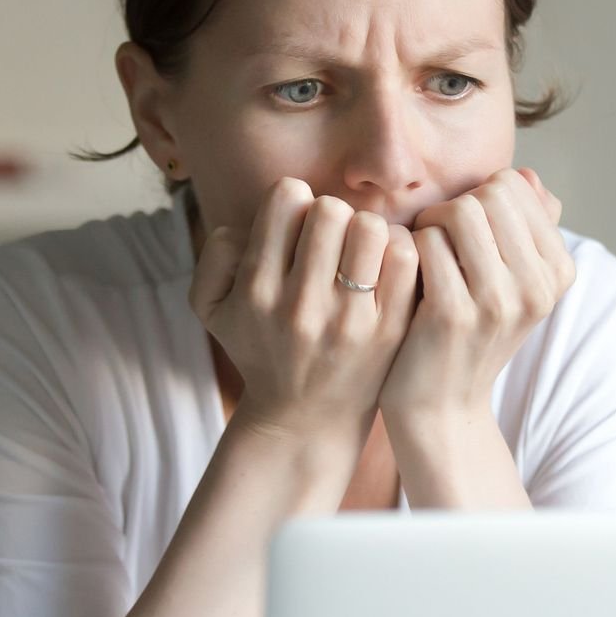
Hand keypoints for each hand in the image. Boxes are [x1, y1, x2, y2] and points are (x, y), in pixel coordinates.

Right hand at [188, 177, 419, 441]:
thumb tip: (251, 224)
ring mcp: (349, 320)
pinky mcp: (388, 331)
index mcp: (257, 290)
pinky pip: (404, 259)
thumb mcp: (212, 308)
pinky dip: (397, 250)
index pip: (287, 198)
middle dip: (331, 215)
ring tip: (358, 254)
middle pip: (331, 209)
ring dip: (365, 232)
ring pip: (370, 228)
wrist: (305, 419)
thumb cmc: (260, 349)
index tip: (298, 227)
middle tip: (332, 241)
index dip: (294, 202)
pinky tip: (384, 267)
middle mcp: (301, 305)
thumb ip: (215, 254)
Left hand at [377, 167, 574, 425]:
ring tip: (422, 254)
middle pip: (490, 194)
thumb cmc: (469, 333)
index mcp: (558, 271)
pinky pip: (426, 242)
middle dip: (453, 207)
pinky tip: (406, 275)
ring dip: (430, 224)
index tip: (462, 233)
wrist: (442, 405)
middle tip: (435, 240)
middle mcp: (537, 287)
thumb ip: (523, 228)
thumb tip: (529, 176)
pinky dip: (408, 248)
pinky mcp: (454, 314)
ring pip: (460, 212)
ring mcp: (499, 303)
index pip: (515, 187)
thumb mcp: (510, 284)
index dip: (477, 198)